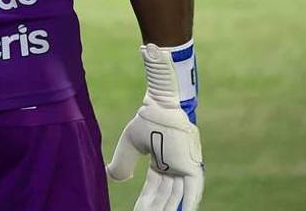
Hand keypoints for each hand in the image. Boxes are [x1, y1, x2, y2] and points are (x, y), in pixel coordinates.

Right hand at [107, 43, 203, 210]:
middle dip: (154, 209)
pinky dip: (188, 203)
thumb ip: (122, 161)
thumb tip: (113, 177)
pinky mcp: (192, 166)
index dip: (145, 202)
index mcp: (162, 164)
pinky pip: (192, 190)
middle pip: (164, 196)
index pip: (154, 189)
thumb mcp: (130, 144)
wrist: (159, 106)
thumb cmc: (146, 120)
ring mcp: (184, 167)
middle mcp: (174, 168)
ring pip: (177, 196)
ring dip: (168, 209)